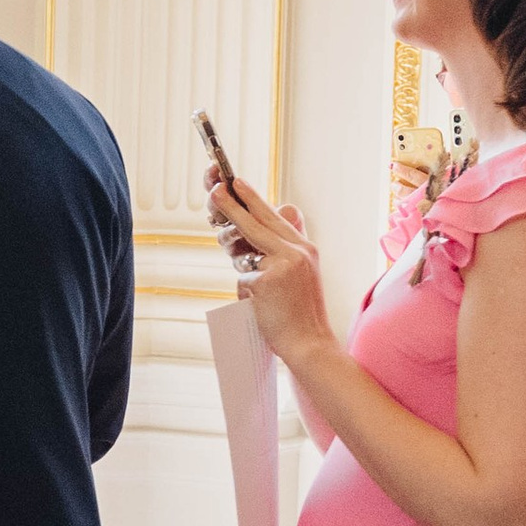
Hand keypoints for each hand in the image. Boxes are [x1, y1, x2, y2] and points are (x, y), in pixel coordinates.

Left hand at [207, 166, 328, 360]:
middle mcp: (296, 251)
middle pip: (257, 222)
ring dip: (242, 266)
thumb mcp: (302, 274)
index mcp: (305, 247)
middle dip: (233, 204)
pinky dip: (247, 295)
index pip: (274, 217)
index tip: (237, 182)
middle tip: (216, 189)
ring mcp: (280, 265)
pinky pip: (243, 280)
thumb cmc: (301, 312)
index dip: (254, 199)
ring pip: (244, 252)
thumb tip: (267, 224)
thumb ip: (284, 249)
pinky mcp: (265, 281)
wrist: (309, 343)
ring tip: (264, 291)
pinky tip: (263, 308)